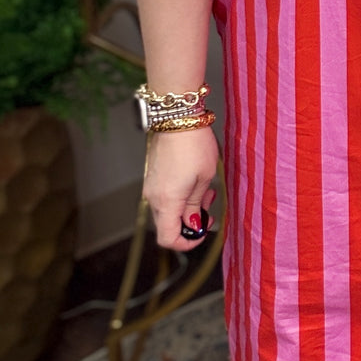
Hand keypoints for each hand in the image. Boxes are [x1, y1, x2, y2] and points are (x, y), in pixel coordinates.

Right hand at [143, 126, 219, 250]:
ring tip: (207, 191)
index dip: (186, 243)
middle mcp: (153, 197)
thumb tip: (192, 224)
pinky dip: (180, 197)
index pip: (168, 239)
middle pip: (168, 225)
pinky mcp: (153, 176)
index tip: (202, 233)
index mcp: (167, 202)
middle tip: (209, 208)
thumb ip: (195, 206)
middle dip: (190, 223)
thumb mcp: (204, 179)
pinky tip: (195, 182)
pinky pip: (165, 196)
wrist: (178, 117)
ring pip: (168, 210)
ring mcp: (151, 186)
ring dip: (187, 208)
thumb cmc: (194, 145)